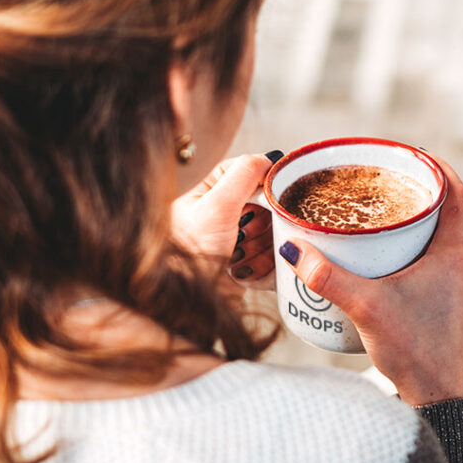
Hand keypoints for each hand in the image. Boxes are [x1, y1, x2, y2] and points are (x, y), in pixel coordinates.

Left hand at [171, 153, 278, 289]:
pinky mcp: (247, 265)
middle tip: (246, 232)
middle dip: (263, 221)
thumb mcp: (215, 206)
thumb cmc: (190, 256)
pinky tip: (245, 272)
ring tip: (240, 257)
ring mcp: (236, 240)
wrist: (190, 305)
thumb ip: (243, 175)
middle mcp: (222, 215)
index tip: (271, 191)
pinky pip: (272, 257)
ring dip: (263, 246)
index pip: (245, 170)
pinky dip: (264, 265)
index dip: (262, 180)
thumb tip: (269, 157)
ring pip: (272, 230)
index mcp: (208, 194)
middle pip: (265, 202)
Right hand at [278, 157, 462, 404]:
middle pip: (449, 209)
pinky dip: (422, 246)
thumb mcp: (365, 308)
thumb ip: (327, 277)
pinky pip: (445, 257)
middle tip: (382, 184)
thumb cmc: (413, 351)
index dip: (434, 165)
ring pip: (447, 234)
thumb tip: (292, 248)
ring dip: (420, 221)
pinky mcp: (459, 300)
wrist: (438, 397)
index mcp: (458, 251)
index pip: (456, 190)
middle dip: (417, 192)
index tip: (406, 154)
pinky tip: (392, 255)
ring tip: (383, 214)